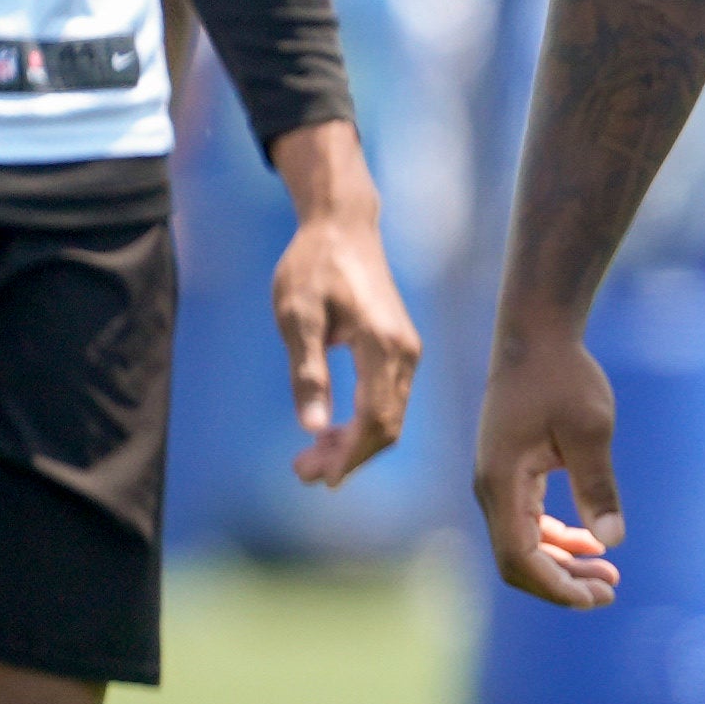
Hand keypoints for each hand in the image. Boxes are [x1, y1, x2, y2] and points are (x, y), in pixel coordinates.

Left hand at [264, 122, 421, 489]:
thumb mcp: (297, 317)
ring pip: (390, 415)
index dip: (348, 454)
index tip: (316, 476)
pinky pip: (389, 399)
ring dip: (355, 443)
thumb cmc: (314, 266)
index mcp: (383, 347)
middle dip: (349, 456)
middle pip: (388, 425)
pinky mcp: (400, 349)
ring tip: (312, 458)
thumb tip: (313, 427)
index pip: (375, 418)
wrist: (344, 227)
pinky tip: (333, 430)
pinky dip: (364, 423)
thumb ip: (307, 372)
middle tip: (303, 473)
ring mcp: (407, 352)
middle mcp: (406, 354)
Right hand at [475, 318, 623, 607]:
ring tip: (608, 576)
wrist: (536, 340)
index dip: (555, 585)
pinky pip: (527, 521)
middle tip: (610, 592)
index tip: (598, 597)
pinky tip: (591, 542)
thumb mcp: (590, 431)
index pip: (519, 556)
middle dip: (561, 583)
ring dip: (562, 563)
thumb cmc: (563, 379)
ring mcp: (497, 482)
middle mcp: (491, 489)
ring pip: (522, 543)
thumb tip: (612, 542)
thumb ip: (598, 486)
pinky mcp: (509, 473)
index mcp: (502, 483)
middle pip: (517, 559)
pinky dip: (556, 539)